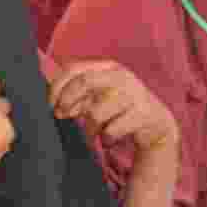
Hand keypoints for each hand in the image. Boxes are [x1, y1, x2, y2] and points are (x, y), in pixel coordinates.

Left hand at [49, 61, 178, 154]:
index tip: (50, 104)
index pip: (74, 69)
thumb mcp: (99, 97)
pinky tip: (111, 138)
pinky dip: (106, 139)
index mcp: (107, 67)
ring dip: (89, 128)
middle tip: (62, 115)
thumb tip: (55, 104)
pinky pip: (111, 131)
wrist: (155, 124)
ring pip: (96, 113)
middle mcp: (121, 76)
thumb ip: (78, 96)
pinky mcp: (143, 114)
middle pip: (84, 82)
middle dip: (68, 101)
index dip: (57, 86)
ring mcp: (134, 94)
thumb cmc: (120, 109)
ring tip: (94, 132)